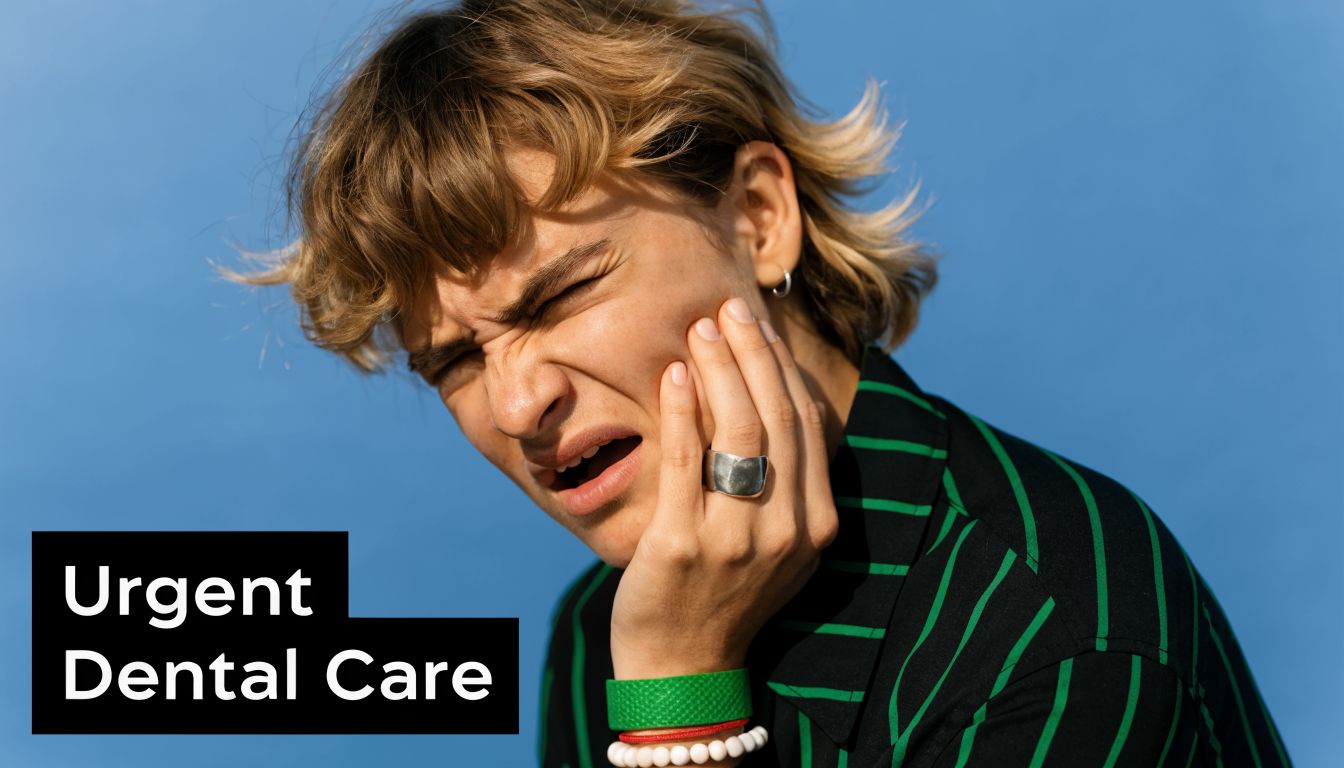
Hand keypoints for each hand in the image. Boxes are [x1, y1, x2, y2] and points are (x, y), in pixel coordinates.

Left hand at [610, 297, 839, 679]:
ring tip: (701, 329)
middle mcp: (786, 530)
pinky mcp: (684, 545)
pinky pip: (687, 461)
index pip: (807, 425)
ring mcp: (737, 539)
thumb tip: (773, 397)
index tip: (758, 327)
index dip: (782, 368)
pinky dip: (683, 410)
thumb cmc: (726, 594)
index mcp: (816, 525)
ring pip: (739, 431)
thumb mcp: (778, 545)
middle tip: (727, 310)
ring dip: (721, 369)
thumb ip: (787, 484)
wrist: (684, 666)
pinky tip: (675, 374)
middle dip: (753, 354)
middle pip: (778, 418)